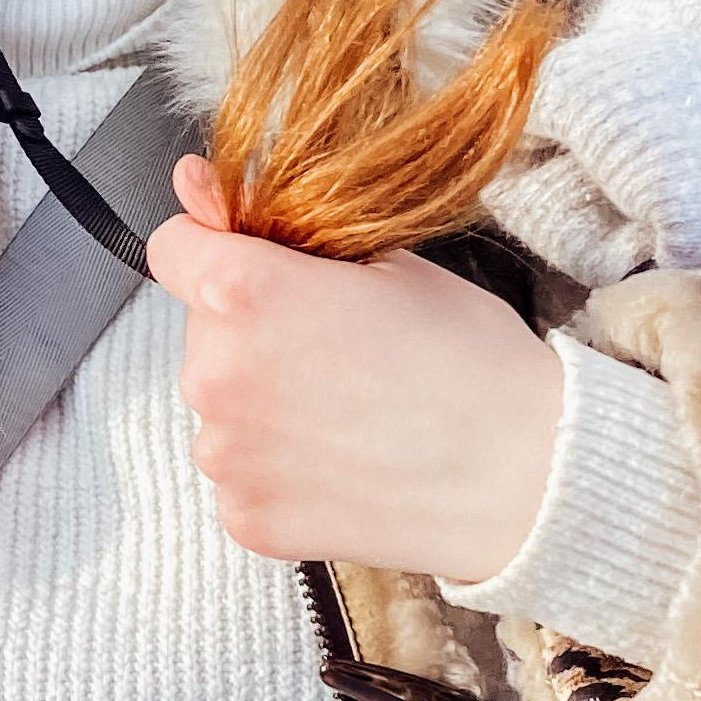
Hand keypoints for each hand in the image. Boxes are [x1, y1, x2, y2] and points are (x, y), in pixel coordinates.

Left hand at [145, 159, 564, 582]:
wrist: (528, 477)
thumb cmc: (469, 357)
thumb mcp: (383, 261)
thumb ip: (277, 227)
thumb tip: (195, 182)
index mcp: (244, 292)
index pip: (172, 247)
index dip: (210, 244)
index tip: (250, 260)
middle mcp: (215, 374)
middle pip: (203, 329)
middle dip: (252, 328)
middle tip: (336, 346)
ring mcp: (227, 455)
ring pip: (222, 404)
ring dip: (263, 401)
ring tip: (348, 411)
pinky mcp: (246, 518)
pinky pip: (243, 473)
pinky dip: (280, 468)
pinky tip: (344, 462)